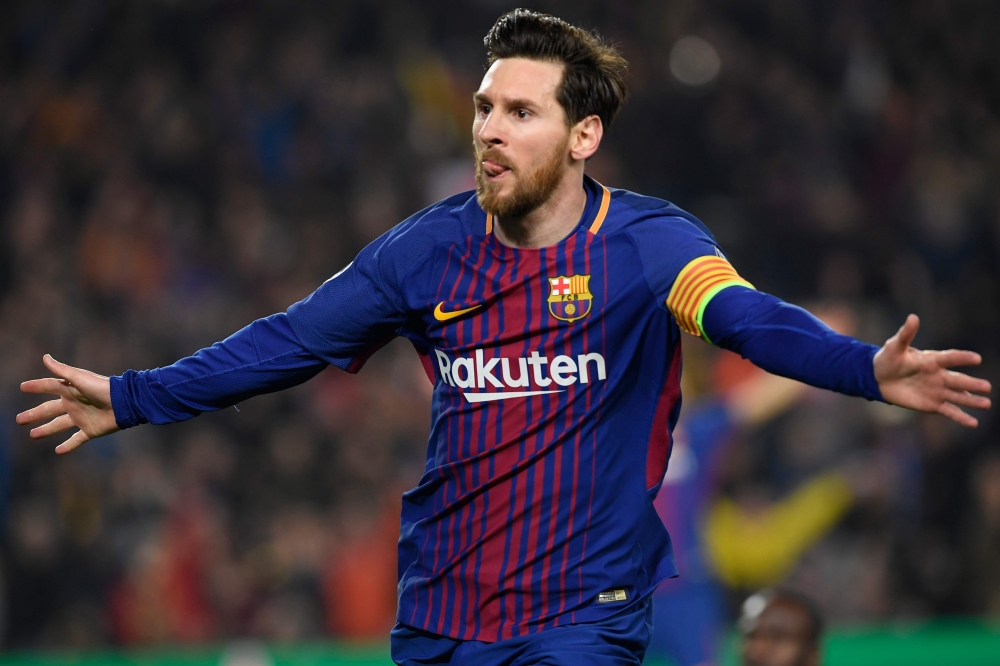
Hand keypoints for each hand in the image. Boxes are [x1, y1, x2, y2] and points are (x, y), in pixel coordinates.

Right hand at [16, 354, 119, 453]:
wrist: (124, 403)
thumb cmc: (102, 388)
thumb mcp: (79, 378)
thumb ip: (61, 370)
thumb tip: (45, 357)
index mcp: (70, 390)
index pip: (49, 387)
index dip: (36, 386)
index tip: (22, 387)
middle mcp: (73, 404)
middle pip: (49, 409)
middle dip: (34, 414)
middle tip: (19, 420)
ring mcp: (81, 418)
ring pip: (59, 425)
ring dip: (46, 430)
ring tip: (32, 435)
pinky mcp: (90, 430)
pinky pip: (76, 440)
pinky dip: (68, 446)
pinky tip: (58, 451)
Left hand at [873, 315, 991, 426]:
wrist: (879, 378)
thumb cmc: (888, 359)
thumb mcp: (895, 347)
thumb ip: (905, 334)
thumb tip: (913, 317)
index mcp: (932, 360)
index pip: (949, 358)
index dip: (961, 358)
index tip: (976, 358)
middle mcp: (939, 376)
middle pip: (958, 380)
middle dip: (972, 384)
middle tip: (987, 386)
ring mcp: (937, 391)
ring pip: (958, 396)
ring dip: (971, 401)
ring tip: (986, 403)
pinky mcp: (932, 405)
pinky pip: (949, 411)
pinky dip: (961, 417)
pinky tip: (973, 423)